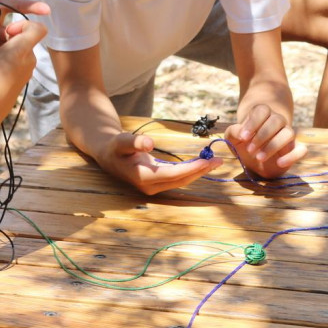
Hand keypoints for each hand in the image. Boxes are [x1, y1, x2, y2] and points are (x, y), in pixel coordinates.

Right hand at [0, 20, 45, 128]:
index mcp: (24, 49)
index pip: (38, 28)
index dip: (23, 24)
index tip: (6, 30)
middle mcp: (30, 60)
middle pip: (25, 40)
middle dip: (8, 36)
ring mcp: (27, 72)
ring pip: (20, 52)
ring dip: (6, 48)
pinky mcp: (21, 82)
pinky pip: (17, 64)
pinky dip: (7, 60)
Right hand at [93, 131, 222, 195]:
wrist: (108, 155)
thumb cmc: (115, 147)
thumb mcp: (121, 141)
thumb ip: (134, 142)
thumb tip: (149, 143)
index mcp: (142, 177)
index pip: (172, 175)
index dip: (190, 169)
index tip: (206, 161)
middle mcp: (150, 186)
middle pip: (180, 180)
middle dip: (200, 171)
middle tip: (218, 160)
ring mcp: (154, 187)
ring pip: (181, 181)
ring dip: (198, 172)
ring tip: (215, 161)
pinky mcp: (158, 183)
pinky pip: (178, 178)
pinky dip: (191, 171)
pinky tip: (202, 164)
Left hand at [225, 105, 305, 178]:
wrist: (253, 159)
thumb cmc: (243, 144)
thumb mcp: (233, 138)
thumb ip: (233, 132)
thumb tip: (241, 133)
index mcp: (262, 114)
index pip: (262, 110)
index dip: (253, 123)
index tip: (242, 137)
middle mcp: (278, 121)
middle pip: (277, 120)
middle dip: (262, 136)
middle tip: (250, 150)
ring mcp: (288, 134)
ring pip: (289, 133)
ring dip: (274, 145)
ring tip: (259, 157)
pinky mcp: (295, 149)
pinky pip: (302, 150)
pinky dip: (292, 156)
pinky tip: (279, 163)